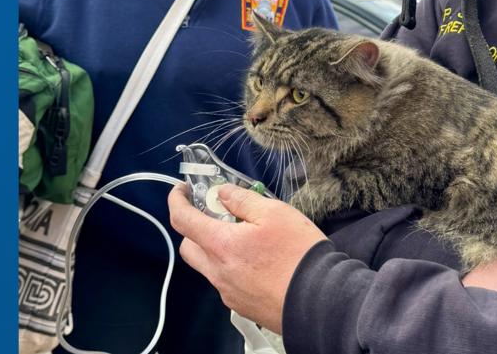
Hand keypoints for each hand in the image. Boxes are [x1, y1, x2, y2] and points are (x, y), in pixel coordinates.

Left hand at [168, 183, 325, 333]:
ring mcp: (229, 292)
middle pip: (189, 247)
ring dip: (215, 248)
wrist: (319, 299)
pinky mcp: (242, 305)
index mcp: (221, 244)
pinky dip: (232, 266)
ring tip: (244, 237)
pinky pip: (226, 282)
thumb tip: (223, 193)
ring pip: (208, 266)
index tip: (182, 191)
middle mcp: (218, 271)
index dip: (177, 201)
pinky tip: (257, 261)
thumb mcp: (275, 212)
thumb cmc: (299, 255)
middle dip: (194, 227)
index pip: (182, 220)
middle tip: (216, 214)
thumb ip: (243, 200)